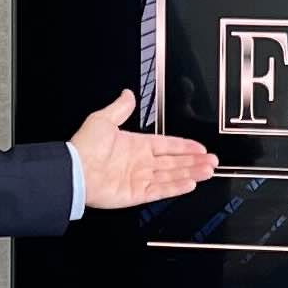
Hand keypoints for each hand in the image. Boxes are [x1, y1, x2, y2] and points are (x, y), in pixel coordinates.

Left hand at [71, 89, 217, 210]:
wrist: (74, 170)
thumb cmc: (84, 146)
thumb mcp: (103, 120)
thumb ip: (120, 108)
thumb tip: (128, 94)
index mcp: (136, 145)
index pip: (167, 145)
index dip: (185, 146)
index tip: (200, 147)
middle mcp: (140, 162)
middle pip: (174, 161)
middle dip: (194, 161)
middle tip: (212, 161)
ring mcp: (140, 179)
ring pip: (172, 175)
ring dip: (191, 172)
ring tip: (208, 171)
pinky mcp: (136, 194)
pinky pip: (161, 190)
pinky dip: (176, 187)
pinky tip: (190, 183)